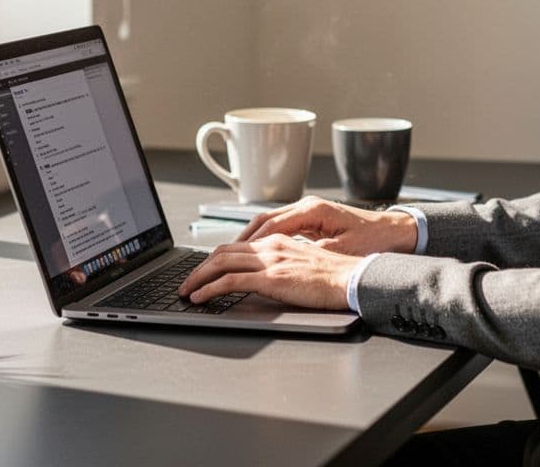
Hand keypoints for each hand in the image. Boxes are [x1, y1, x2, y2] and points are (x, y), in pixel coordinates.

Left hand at [178, 234, 360, 309]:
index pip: (237, 246)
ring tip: (186, 291)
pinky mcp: (271, 278)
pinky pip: (230, 281)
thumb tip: (270, 278)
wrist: (353, 278)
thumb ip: (285, 266)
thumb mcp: (305, 265)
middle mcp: (270, 246)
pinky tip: (200, 297)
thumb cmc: (336, 277)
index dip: (215, 258)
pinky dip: (210, 288)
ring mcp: (270, 261)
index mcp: (278, 242)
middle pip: (223, 251)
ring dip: (198, 277)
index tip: (203, 271)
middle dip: (199, 267)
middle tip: (186, 282)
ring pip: (221, 263)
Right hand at [235, 195, 417, 256]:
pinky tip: (255, 253)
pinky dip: (264, 239)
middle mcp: (306, 206)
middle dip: (239, 241)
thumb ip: (310, 253)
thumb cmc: (373, 240)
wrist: (397, 231)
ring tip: (229, 257)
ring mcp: (309, 212)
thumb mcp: (340, 250)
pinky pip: (280, 228)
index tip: (227, 258)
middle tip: (217, 259)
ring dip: (249, 240)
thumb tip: (282, 259)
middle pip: (263, 221)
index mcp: (311, 210)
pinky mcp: (313, 220)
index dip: (246, 244)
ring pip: (269, 223)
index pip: (269, 226)